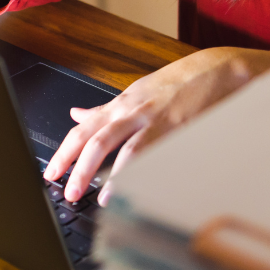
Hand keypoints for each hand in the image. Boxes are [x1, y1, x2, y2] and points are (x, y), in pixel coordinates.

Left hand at [43, 47, 269, 204]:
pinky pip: (159, 152)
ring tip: (103, 199)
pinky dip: (147, 172)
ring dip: (112, 175)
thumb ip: (105, 109)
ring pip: (125, 147)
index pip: (83, 130)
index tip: (52, 172)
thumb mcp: (135, 92)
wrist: (218, 69)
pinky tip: (141, 187)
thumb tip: (76, 115)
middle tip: (68, 191)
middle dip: (79, 167)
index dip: (65, 152)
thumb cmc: (177, 83)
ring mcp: (156, 119)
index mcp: (120, 104)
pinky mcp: (180, 128)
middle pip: (97, 139)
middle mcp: (132, 110)